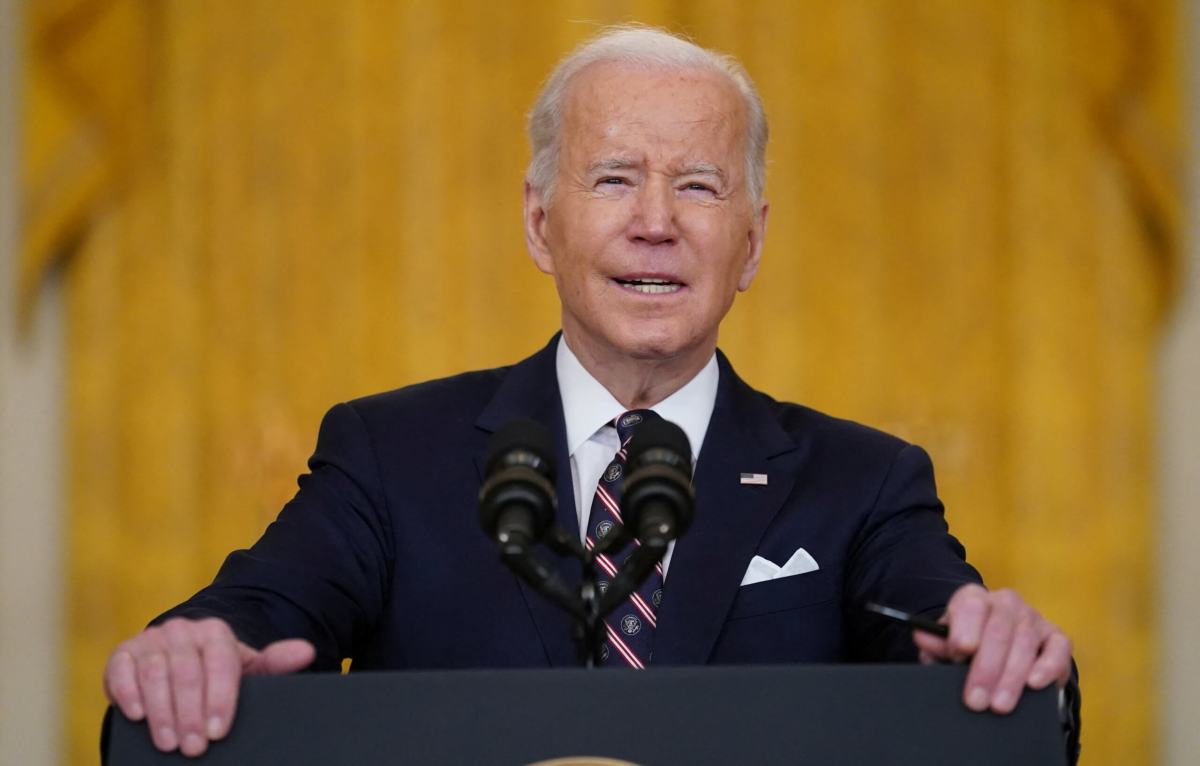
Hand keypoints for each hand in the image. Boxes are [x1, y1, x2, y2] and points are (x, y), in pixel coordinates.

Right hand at [103, 617, 314, 756]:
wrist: (179, 663)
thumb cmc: (218, 674)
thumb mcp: (247, 671)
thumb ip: (275, 663)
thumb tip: (305, 652)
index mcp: (216, 633)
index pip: (221, 664)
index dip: (220, 700)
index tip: (218, 732)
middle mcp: (182, 631)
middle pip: (187, 673)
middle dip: (190, 714)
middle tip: (193, 748)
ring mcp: (151, 640)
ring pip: (155, 674)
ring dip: (161, 712)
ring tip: (168, 743)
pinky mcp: (123, 653)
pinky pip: (121, 670)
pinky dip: (127, 692)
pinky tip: (135, 715)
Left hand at [912, 584, 1071, 714]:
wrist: (997, 650)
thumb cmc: (967, 649)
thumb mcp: (946, 646)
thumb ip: (935, 643)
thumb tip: (923, 637)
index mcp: (974, 599)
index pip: (970, 604)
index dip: (965, 628)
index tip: (959, 653)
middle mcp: (1005, 603)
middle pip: (998, 629)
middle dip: (986, 668)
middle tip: (976, 700)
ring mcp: (1033, 618)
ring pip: (1025, 641)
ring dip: (1012, 677)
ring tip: (999, 705)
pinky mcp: (1056, 638)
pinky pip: (1059, 648)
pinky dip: (1048, 666)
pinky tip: (1035, 684)